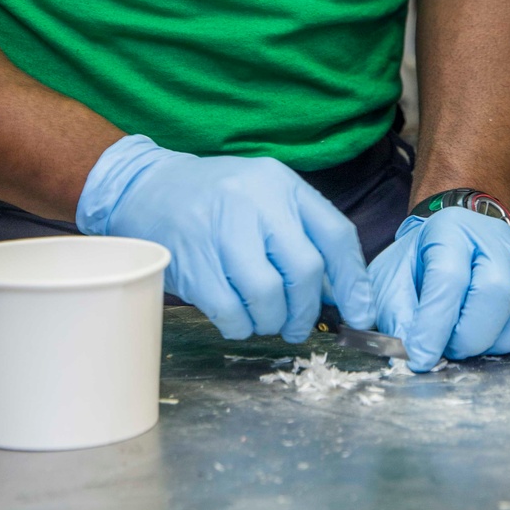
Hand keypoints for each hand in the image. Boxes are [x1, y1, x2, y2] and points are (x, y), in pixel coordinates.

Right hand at [77, 135, 373, 342]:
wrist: (147, 188)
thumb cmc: (217, 200)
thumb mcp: (263, 197)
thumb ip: (301, 235)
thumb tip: (344, 295)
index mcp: (280, 183)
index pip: (335, 234)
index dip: (354, 282)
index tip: (363, 315)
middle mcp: (254, 200)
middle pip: (305, 270)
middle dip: (305, 310)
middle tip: (295, 323)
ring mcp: (220, 229)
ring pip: (268, 296)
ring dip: (271, 321)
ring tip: (262, 317)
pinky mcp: (192, 260)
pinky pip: (231, 312)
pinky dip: (240, 326)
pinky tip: (235, 317)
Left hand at [370, 207, 509, 371]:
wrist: (454, 240)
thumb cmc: (422, 263)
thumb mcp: (392, 279)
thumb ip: (397, 314)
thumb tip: (411, 352)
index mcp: (449, 230)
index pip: (449, 279)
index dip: (435, 325)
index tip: (422, 358)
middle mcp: (493, 237)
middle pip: (496, 291)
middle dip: (470, 337)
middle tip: (451, 347)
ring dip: (502, 341)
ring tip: (476, 340)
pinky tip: (502, 335)